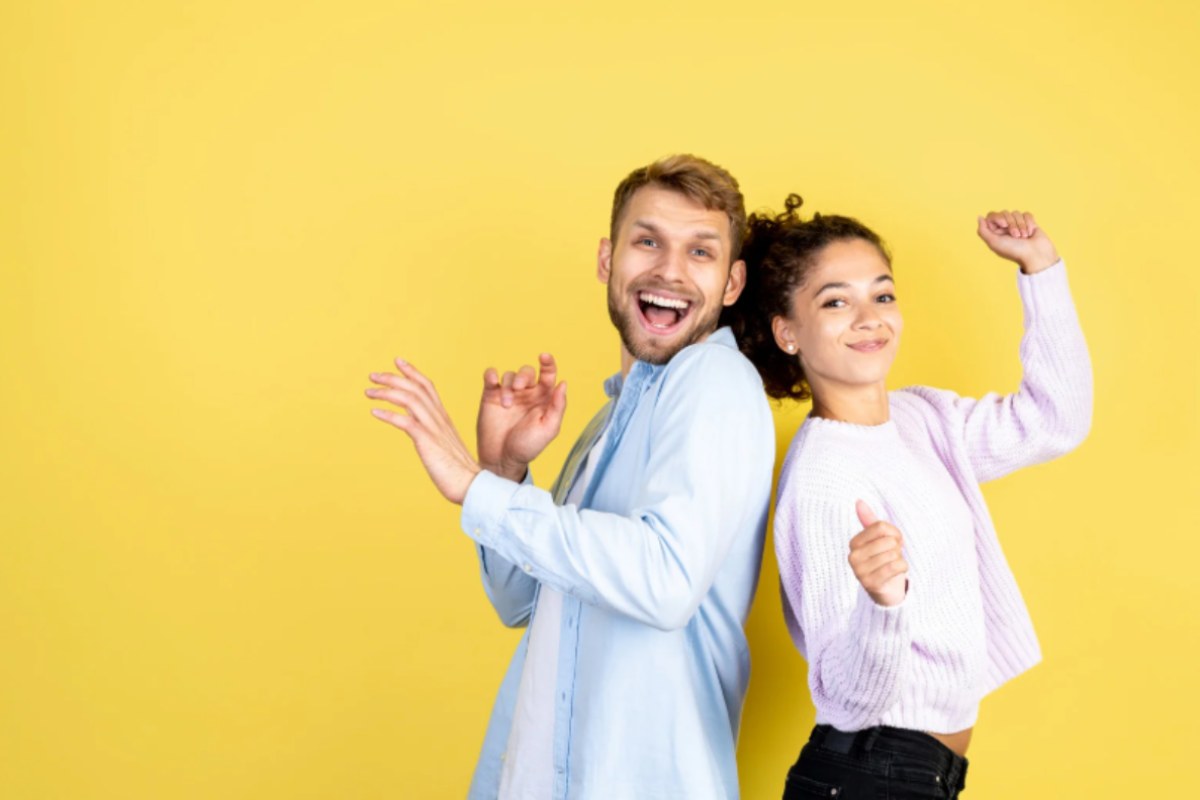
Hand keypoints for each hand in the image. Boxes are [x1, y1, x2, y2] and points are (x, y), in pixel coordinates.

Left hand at [366, 359, 480, 504]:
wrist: (471, 484)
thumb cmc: (457, 471)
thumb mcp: (443, 446)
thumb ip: (432, 435)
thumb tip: (419, 433)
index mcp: (443, 417)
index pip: (427, 386)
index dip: (412, 372)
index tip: (397, 362)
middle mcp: (439, 418)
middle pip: (415, 388)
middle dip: (393, 378)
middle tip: (373, 375)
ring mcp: (434, 428)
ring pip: (409, 399)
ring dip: (387, 392)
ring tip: (369, 392)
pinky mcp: (427, 441)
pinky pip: (406, 422)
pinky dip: (389, 414)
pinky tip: (375, 412)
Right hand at [477, 353, 566, 481]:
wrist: (502, 459)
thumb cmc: (528, 447)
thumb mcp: (548, 429)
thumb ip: (557, 406)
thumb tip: (563, 383)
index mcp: (543, 398)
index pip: (548, 374)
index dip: (548, 363)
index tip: (544, 357)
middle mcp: (527, 393)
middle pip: (527, 371)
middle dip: (524, 376)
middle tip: (520, 389)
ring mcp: (508, 394)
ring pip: (509, 374)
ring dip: (509, 385)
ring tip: (506, 404)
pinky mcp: (491, 396)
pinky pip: (490, 377)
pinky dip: (491, 374)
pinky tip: (493, 382)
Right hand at [848, 500, 907, 606]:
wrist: (888, 590)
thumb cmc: (884, 560)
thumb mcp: (878, 540)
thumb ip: (869, 521)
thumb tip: (858, 501)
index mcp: (854, 543)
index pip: (881, 527)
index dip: (895, 533)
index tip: (894, 542)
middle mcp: (853, 557)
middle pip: (888, 540)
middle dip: (897, 548)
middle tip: (894, 556)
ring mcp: (860, 572)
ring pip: (893, 554)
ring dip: (900, 559)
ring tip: (894, 565)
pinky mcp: (871, 584)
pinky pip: (895, 567)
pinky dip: (903, 567)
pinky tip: (898, 572)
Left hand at [977, 210, 1059, 273]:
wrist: (1035, 255)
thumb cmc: (1014, 251)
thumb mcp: (994, 243)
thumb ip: (983, 231)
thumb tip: (979, 217)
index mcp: (995, 233)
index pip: (992, 215)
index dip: (998, 217)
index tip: (1003, 224)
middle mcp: (1005, 228)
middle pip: (1005, 212)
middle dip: (1011, 223)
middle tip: (1015, 236)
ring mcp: (1017, 225)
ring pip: (1016, 213)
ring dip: (1021, 225)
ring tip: (1023, 237)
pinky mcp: (1029, 223)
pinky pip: (1027, 214)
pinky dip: (1029, 223)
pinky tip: (1030, 233)